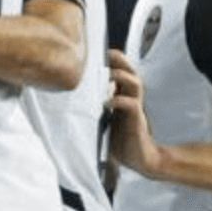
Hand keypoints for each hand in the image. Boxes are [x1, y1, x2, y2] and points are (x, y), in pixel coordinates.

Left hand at [108, 49, 166, 176]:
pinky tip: (106, 102)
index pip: (122, 72)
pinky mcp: (137, 122)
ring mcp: (136, 110)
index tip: (100, 51)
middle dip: (121, 60)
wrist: (140, 159)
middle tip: (107, 53)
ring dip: (121, 76)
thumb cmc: (119, 139)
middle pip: (131, 72)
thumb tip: (71, 95)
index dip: (115, 61)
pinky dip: (119, 100)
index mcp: (124, 97)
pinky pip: (132, 105)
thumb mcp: (105, 119)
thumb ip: (96, 106)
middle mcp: (131, 99)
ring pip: (136, 84)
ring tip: (107, 75)